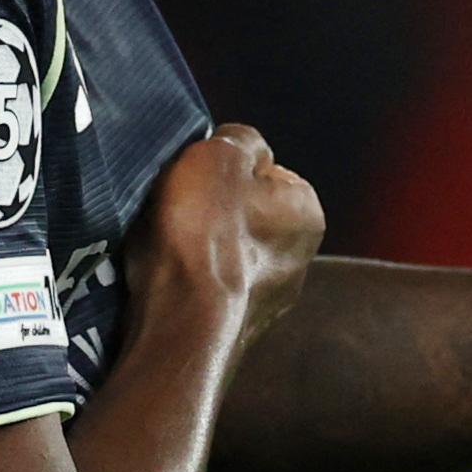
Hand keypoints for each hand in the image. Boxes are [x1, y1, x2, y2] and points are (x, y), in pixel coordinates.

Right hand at [140, 123, 324, 341]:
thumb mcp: (220, 154)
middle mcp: (299, 260)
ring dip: (194, 249)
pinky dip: (185, 282)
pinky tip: (165, 279)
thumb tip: (240, 148)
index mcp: (307, 212)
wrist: (182, 325)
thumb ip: (238, 140)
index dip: (223, 168)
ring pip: (220, 255)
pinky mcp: (233, 331)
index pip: (264, 172)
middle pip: (241, 214)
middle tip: (177, 210)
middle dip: (209, 211)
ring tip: (164, 246)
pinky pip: (204, 290)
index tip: (196, 179)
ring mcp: (268, 302)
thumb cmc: (205, 232)